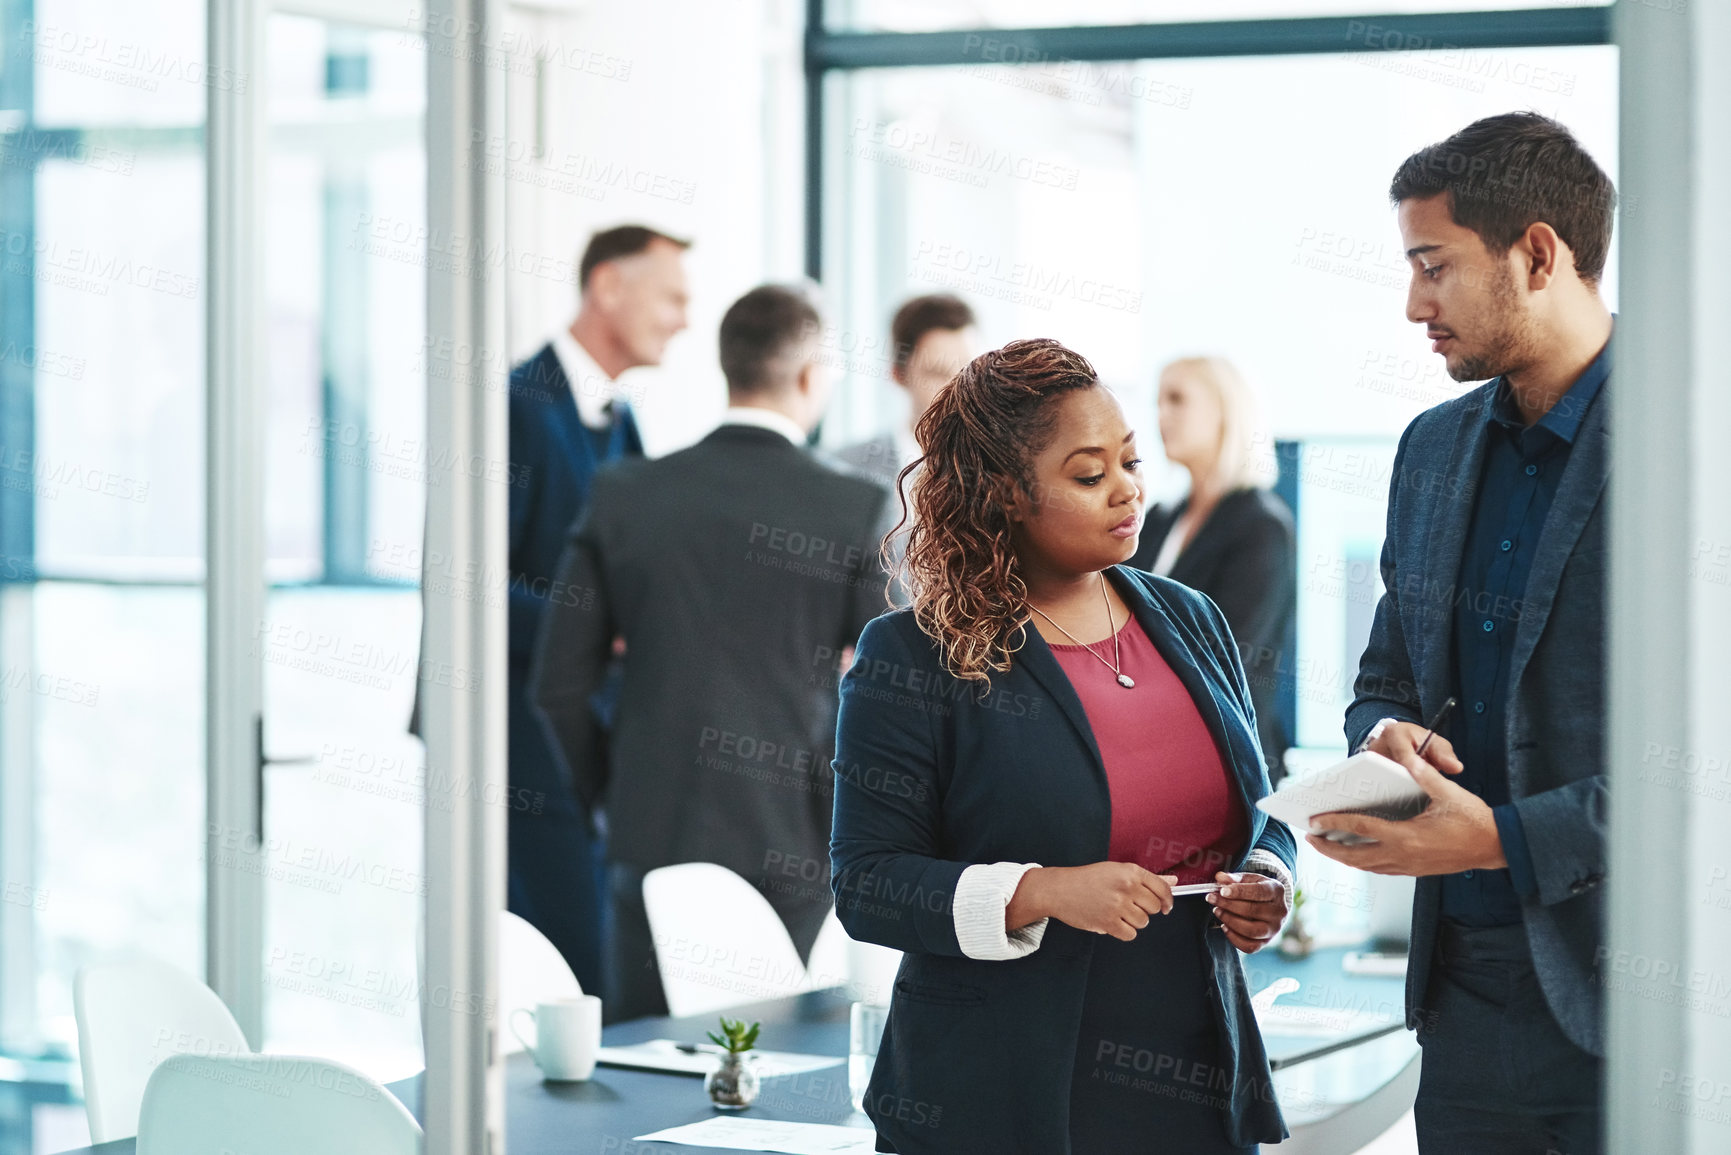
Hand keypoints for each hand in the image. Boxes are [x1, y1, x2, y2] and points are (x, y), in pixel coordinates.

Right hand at [1007, 862, 1174, 941]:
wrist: (1059, 889)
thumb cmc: (1087, 879)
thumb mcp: (1117, 871)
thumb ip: (1148, 878)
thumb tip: (1173, 881)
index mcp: (1131, 872)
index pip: (1162, 889)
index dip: (1168, 900)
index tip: (1166, 906)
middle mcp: (1126, 887)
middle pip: (1154, 907)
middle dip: (1145, 909)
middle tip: (1129, 905)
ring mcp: (1117, 905)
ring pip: (1143, 922)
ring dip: (1133, 921)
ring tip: (1118, 912)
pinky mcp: (1108, 922)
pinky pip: (1130, 934)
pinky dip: (1124, 931)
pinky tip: (1113, 922)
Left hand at [1206, 872, 1287, 952]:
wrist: (1270, 905)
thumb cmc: (1256, 890)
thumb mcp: (1248, 879)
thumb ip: (1234, 878)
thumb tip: (1219, 878)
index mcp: (1276, 890)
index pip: (1258, 892)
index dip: (1238, 892)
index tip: (1222, 891)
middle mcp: (1279, 912)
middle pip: (1252, 911)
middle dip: (1228, 905)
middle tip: (1212, 899)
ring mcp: (1274, 929)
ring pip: (1251, 931)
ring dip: (1229, 921)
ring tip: (1217, 911)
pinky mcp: (1266, 942)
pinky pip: (1249, 946)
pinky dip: (1233, 938)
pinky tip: (1224, 926)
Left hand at [1308, 723, 1503, 875]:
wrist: (1496, 846)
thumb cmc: (1474, 819)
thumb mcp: (1449, 793)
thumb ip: (1425, 776)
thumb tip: (1408, 759)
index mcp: (1408, 836)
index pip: (1361, 829)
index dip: (1334, 823)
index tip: (1315, 819)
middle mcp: (1404, 856)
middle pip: (1355, 857)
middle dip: (1329, 848)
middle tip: (1310, 837)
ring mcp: (1409, 867)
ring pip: (1366, 866)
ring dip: (1343, 857)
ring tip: (1325, 846)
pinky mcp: (1416, 871)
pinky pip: (1381, 869)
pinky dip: (1362, 862)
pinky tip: (1355, 854)